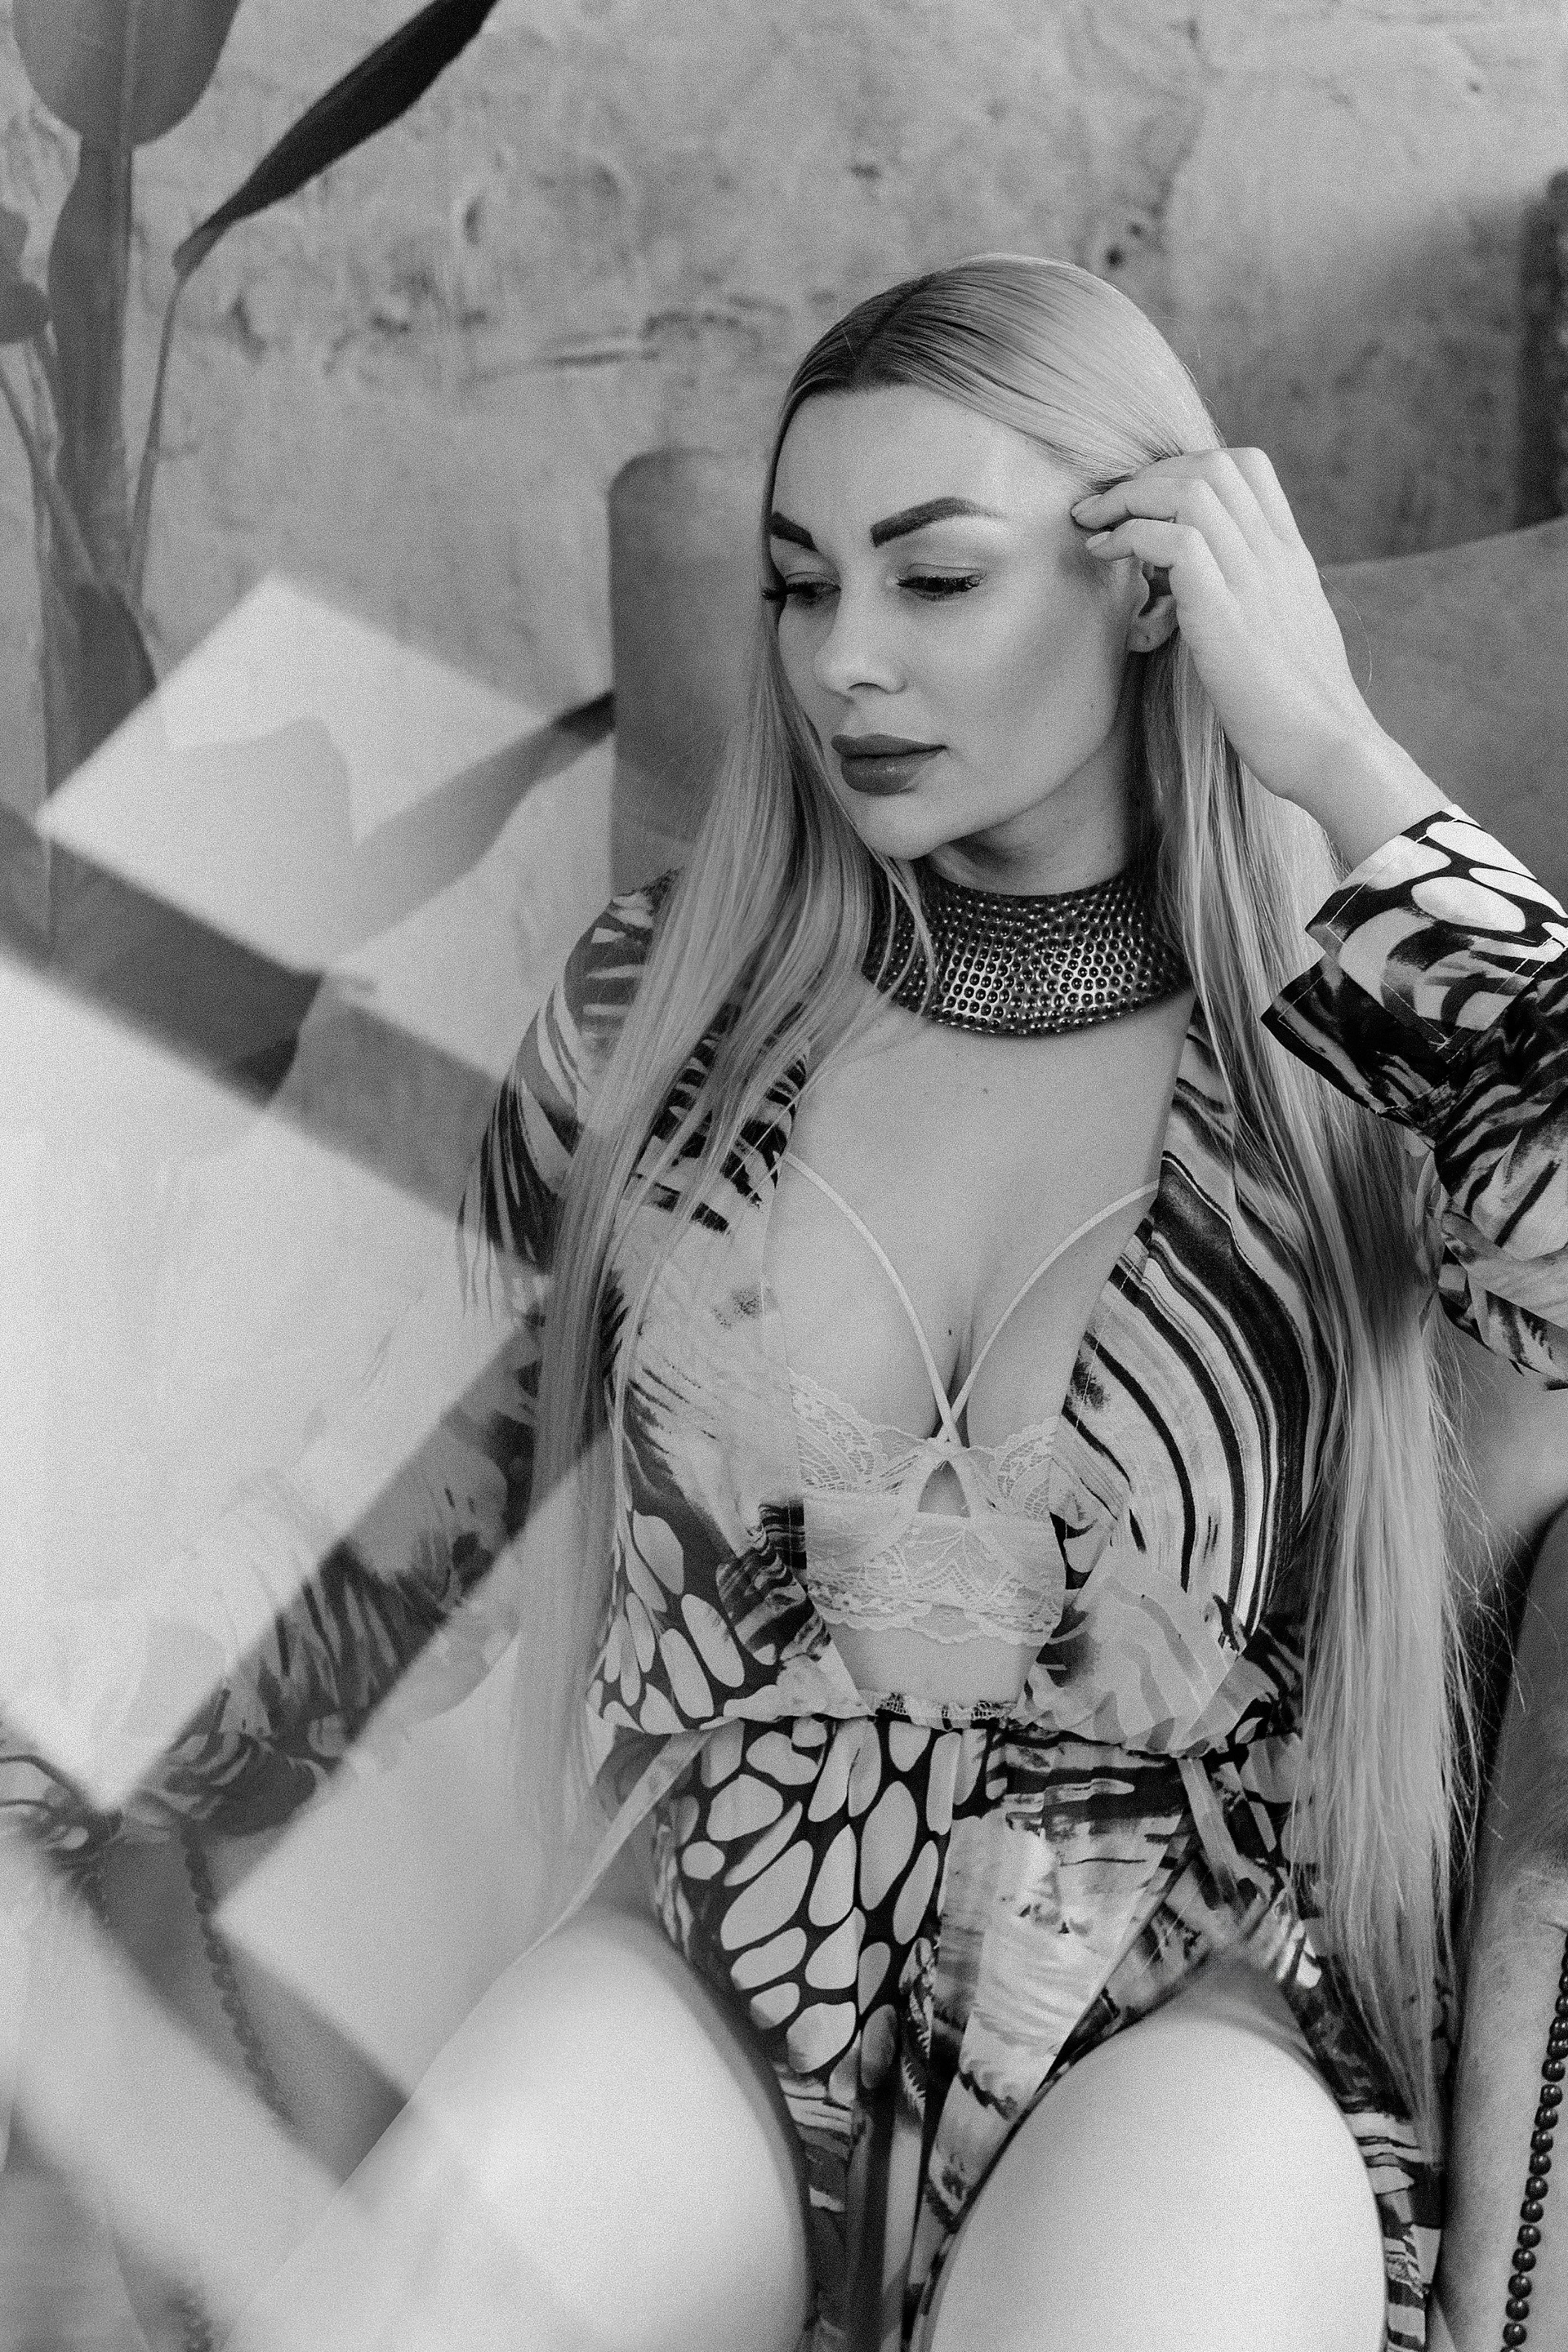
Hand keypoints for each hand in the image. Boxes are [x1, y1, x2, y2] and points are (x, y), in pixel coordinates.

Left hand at [1071, 450, 1426, 836]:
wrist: (1332, 750)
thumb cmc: (1299, 711)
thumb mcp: (1282, 636)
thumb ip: (1253, 601)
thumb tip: (1207, 597)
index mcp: (1290, 556)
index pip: (1247, 468)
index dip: (1185, 468)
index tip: (1144, 502)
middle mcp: (1275, 555)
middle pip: (1212, 466)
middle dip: (1146, 476)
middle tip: (1103, 507)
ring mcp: (1254, 579)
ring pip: (1190, 490)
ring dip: (1130, 498)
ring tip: (1095, 525)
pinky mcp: (1227, 614)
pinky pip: (1174, 542)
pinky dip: (1130, 537)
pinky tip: (1105, 556)